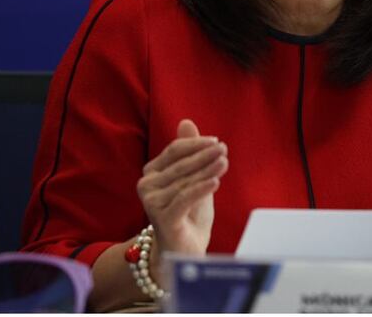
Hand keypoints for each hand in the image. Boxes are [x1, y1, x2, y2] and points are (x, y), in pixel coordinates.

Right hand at [136, 119, 228, 260]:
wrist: (185, 250)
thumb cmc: (189, 213)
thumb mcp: (193, 179)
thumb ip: (190, 153)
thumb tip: (186, 122)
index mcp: (152, 172)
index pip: (174, 151)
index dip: (195, 145)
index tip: (217, 142)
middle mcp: (147, 185)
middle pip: (180, 165)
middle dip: (204, 155)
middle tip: (223, 149)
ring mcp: (151, 202)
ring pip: (184, 181)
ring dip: (207, 170)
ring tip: (224, 162)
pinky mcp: (161, 218)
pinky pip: (184, 198)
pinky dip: (201, 189)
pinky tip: (216, 181)